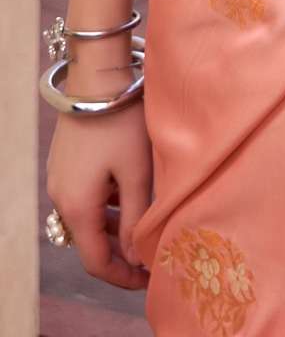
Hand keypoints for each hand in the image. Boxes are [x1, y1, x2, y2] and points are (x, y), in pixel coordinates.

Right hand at [45, 99, 153, 288]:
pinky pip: (85, 195)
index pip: (97, 261)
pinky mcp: (65, 161)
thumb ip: (136, 217)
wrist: (97, 75)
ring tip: (147, 225)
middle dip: (121, 253)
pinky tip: (130, 191)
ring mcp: (60, 178)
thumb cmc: (122, 122)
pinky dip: (107, 203)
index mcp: (77, 207)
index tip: (150, 280)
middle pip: (90, 241)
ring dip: (115, 226)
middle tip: (152, 256)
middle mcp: (61, 197)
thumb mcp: (137, 172)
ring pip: (89, 217)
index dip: (124, 276)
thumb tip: (137, 256)